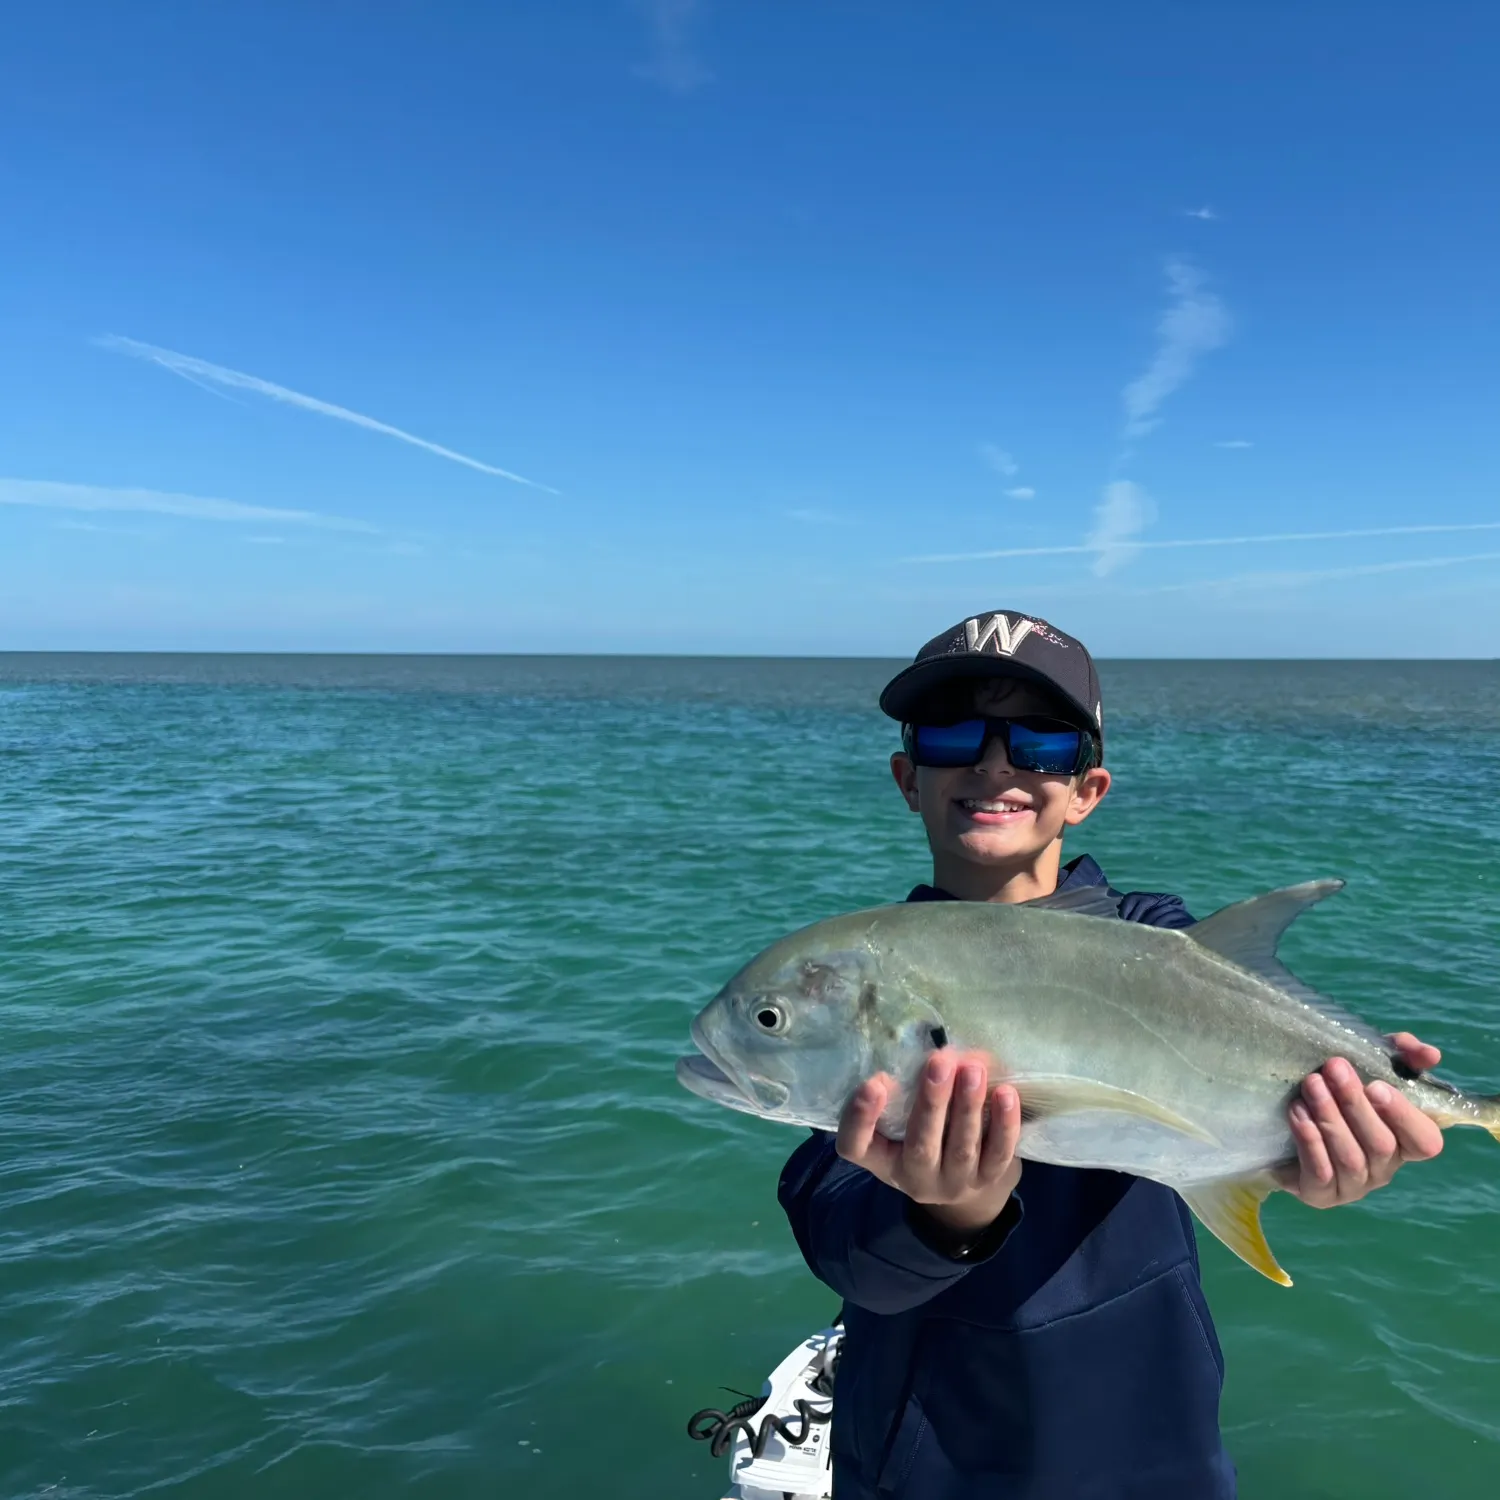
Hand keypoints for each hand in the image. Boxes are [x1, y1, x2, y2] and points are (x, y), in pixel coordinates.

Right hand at [835, 1049, 1021, 1235]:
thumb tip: (933, 1054)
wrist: (961, 1182)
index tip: (872, 1084)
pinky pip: (999, 1154)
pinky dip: (1004, 1125)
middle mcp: (914, 1178)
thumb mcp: (900, 1120)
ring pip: (961, 1149)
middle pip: (920, 1146)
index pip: (856, 1147)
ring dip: (968, 1107)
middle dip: (931, 1103)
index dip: (860, 1119)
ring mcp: (953, 1183)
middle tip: (939, 1062)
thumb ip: (904, 1092)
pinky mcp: (988, 1181)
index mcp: (882, 1160)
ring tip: (974, 1070)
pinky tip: (1006, 1094)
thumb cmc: (920, 1134)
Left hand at [1277, 1033, 1444, 1207]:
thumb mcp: (1368, 1066)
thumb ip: (1401, 1055)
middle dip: (1355, 1104)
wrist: (1283, 1127)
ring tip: (1311, 1086)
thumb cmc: (1336, 1093)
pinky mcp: (1320, 1195)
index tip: (1378, 1086)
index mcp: (1404, 1141)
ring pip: (1350, 1158)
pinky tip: (1297, 1114)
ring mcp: (1354, 1186)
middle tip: (1333, 1069)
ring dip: (1330, 1119)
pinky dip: (1310, 1142)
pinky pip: (1320, 1174)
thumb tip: (1428, 1053)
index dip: (1404, 1116)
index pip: (1426, 1141)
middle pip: (1381, 1144)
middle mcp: (1384, 1168)